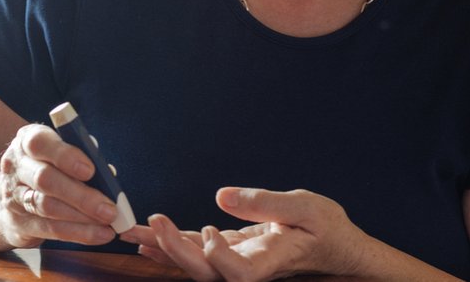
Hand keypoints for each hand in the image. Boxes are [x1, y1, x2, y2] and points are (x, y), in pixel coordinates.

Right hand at [0, 123, 118, 247]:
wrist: (6, 200)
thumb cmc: (45, 168)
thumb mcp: (57, 154)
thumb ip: (80, 158)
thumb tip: (108, 174)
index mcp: (27, 140)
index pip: (39, 143)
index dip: (65, 156)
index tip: (90, 170)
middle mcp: (16, 166)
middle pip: (45, 179)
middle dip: (81, 195)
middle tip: (109, 208)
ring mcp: (14, 196)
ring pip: (47, 207)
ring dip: (82, 217)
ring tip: (108, 222)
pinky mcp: (19, 223)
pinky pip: (50, 229)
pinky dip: (78, 232)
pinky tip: (98, 234)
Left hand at [123, 187, 369, 280]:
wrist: (337, 247)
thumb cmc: (328, 228)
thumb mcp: (306, 206)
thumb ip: (265, 202)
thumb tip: (220, 196)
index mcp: (273, 259)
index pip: (241, 273)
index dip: (219, 257)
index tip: (208, 231)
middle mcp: (252, 267)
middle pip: (208, 272)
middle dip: (176, 250)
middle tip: (152, 224)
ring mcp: (240, 261)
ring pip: (196, 263)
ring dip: (164, 247)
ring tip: (132, 232)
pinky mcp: (234, 252)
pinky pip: (198, 251)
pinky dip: (173, 243)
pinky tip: (148, 240)